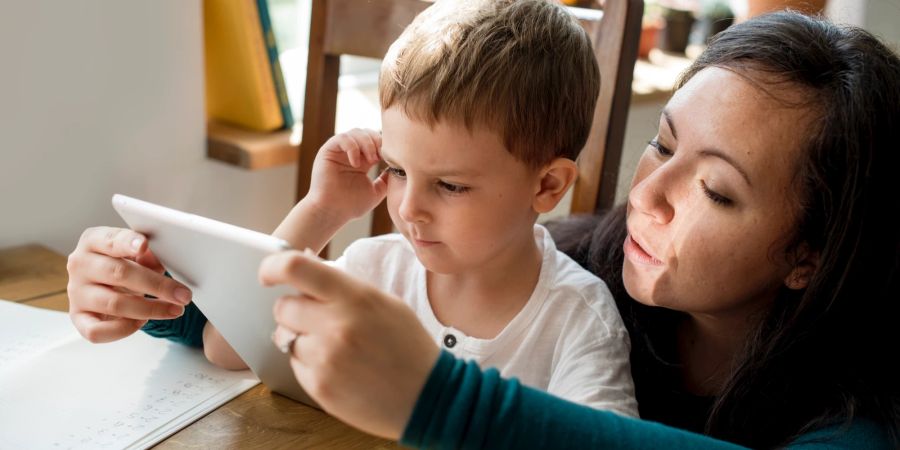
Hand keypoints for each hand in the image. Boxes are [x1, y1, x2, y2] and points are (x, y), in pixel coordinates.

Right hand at [67, 227, 191, 342]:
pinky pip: (97, 331)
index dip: (128, 242)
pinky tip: (142, 321)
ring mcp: (76, 293)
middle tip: (183, 295)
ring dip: (150, 309)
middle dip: (157, 285)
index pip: (111, 240)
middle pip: (119, 273)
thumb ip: (147, 253)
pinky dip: (123, 329)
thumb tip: (154, 257)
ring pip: (114, 304)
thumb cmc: (125, 263)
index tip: (144, 245)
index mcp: (94, 241)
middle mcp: (80, 265)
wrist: (108, 284)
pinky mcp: (78, 317)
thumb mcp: (138, 253)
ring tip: (174, 310)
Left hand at [261, 250, 440, 439]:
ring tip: (334, 348)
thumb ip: (343, 286)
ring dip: (301, 339)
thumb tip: (304, 265)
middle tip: (314, 318)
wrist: (428, 396)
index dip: (273, 266)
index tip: (268, 273)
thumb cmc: (408, 347)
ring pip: (286, 337)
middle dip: (293, 310)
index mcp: (355, 297)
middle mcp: (336, 326)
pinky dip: (309, 364)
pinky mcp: (319, 387)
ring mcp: (326, 358)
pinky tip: (338, 368)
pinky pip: (295, 365)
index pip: (295, 268)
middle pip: (284, 306)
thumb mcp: (384, 303)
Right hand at [306, 128, 388, 221]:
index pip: (376, 141)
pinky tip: (356, 163)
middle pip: (367, 132)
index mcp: (363, 160)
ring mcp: (339, 151)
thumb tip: (398, 169)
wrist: (331, 212)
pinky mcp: (328, 151)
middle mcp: (350, 153)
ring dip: (367, 143)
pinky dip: (353, 147)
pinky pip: (342, 138)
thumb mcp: (376, 191)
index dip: (385, 145)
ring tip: (371, 160)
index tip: (391, 158)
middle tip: (381, 157)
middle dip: (377, 141)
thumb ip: (386, 179)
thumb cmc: (351, 205)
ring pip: (356, 132)